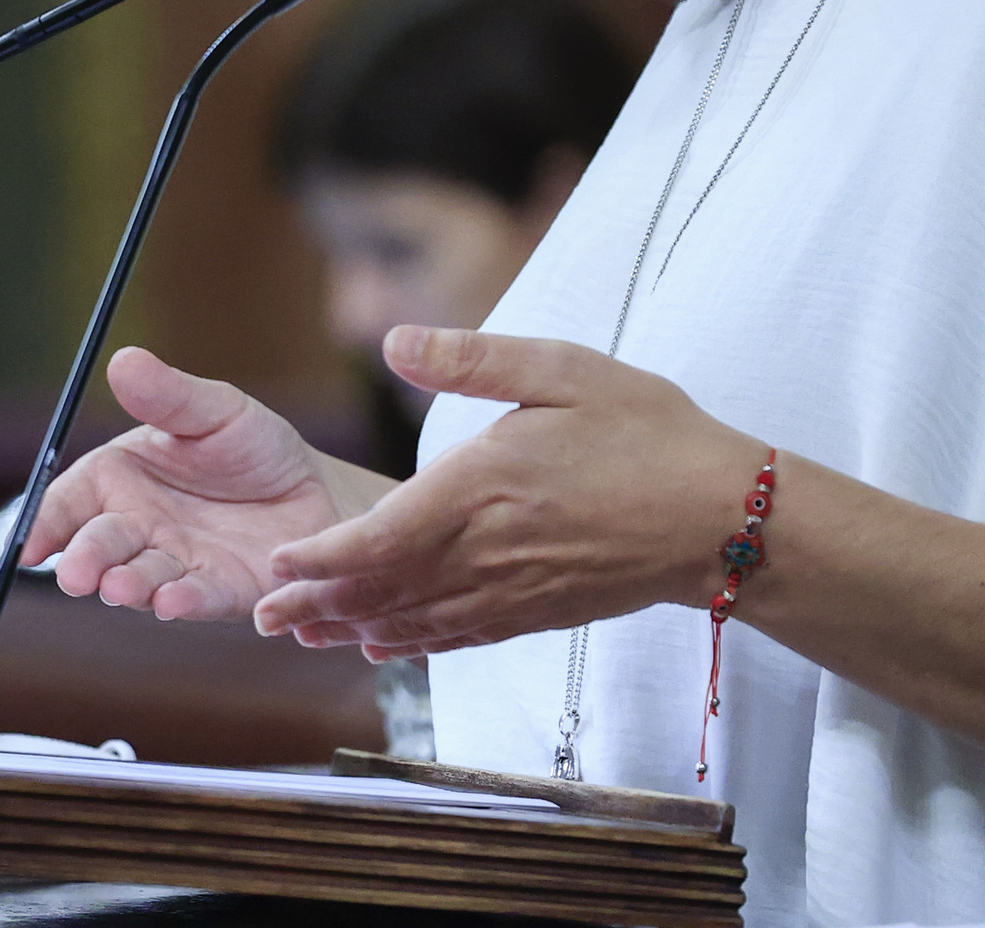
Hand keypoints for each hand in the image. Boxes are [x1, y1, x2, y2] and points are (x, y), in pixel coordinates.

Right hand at [21, 347, 391, 620]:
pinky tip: (172, 601)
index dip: (44, 524)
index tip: (27, 546)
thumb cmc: (254, 446)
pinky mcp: (218, 593)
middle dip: (85, 561)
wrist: (319, 491)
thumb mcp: (216, 410)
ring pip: (139, 578)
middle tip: (77, 575)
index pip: (68, 503)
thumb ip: (169, 395)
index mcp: (120, 479)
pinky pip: (194, 599)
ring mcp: (175, 564)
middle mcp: (139, 526)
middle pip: (98, 546)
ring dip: (127, 586)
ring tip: (121, 587)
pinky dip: (181, 603)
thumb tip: (123, 360)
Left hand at [250, 326, 762, 659]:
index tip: (277, 564)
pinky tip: (386, 646)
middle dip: (318, 606)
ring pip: (418, 621)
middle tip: (261, 618)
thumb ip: (471, 359)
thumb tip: (393, 339)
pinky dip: (416, 645)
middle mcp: (489, 551)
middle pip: (386, 590)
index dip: (324, 559)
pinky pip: (463, 636)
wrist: (723, 516)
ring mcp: (514, 590)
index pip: (382, 536)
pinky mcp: (538, 611)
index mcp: (483, 487)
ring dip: (355, 630)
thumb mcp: (561, 369)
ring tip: (304, 637)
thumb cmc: (646, 432)